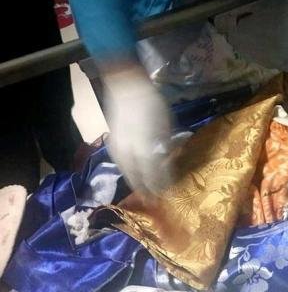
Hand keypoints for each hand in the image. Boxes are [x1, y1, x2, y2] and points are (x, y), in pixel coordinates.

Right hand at [102, 64, 172, 194]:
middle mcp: (131, 151)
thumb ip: (166, 145)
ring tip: (145, 194)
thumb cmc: (153, 105)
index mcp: (146, 147)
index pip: (156, 173)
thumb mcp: (166, 125)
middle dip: (149, 190)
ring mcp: (119, 149)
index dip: (163, 184)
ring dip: (137, 185)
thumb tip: (168, 160)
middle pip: (140, 177)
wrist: (127, 90)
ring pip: (128, 173)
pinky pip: (121, 165)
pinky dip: (128, 174)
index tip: (170, 192)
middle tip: (156, 201)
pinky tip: (133, 178)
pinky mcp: (112, 145)